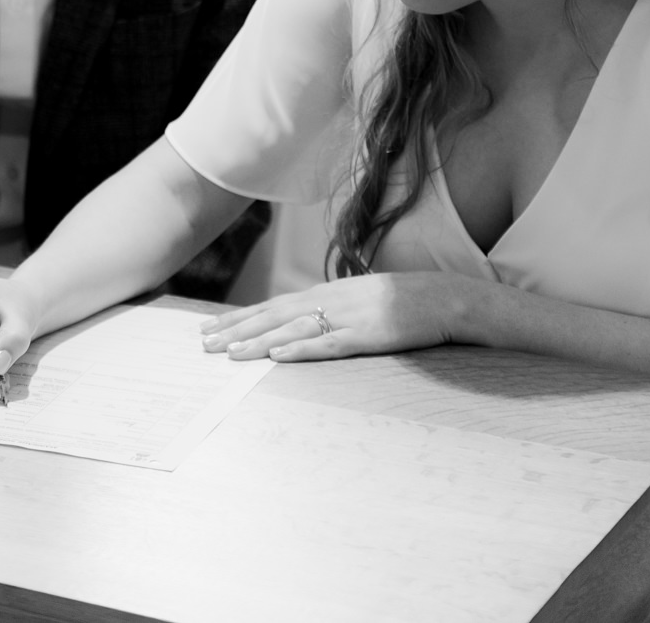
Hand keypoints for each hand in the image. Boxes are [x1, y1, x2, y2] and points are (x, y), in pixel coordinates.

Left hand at [198, 272, 468, 361]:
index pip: (272, 306)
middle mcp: (329, 301)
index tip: (211, 329)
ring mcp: (347, 317)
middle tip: (205, 344)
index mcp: (326, 293)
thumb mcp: (358, 299)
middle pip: (273, 316)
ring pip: (293, 330)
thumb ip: (329, 308)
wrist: (445, 298)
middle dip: (237, 330)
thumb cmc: (402, 301)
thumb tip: (300, 322)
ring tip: (230, 353)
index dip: (240, 317)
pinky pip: (329, 344)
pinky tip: (279, 357)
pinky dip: (302, 350)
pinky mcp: (367, 335)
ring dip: (259, 342)